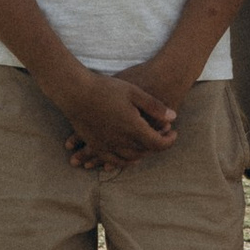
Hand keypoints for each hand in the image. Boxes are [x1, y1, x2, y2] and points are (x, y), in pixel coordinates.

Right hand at [52, 70, 178, 170]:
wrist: (76, 92)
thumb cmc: (106, 88)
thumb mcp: (134, 92)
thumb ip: (154, 107)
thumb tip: (173, 118)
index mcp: (133, 127)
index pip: (157, 144)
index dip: (169, 141)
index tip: (174, 133)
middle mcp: (121, 141)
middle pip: (145, 151)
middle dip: (157, 145)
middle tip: (163, 136)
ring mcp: (107, 145)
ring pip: (130, 158)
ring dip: (142, 154)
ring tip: (147, 146)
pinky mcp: (96, 145)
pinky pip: (113, 160)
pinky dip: (124, 161)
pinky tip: (129, 156)